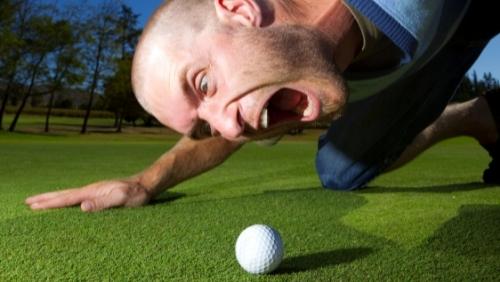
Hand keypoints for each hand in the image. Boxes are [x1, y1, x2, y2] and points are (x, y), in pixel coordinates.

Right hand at [25, 179, 151, 211]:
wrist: (146, 184)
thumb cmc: (135, 194)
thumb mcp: (121, 199)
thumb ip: (103, 203)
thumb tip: (82, 207)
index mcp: (92, 192)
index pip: (67, 199)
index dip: (50, 203)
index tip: (33, 206)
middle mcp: (91, 190)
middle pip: (64, 194)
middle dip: (46, 198)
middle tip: (28, 201)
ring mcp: (94, 191)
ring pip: (69, 195)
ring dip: (54, 198)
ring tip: (41, 201)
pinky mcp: (99, 194)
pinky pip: (77, 197)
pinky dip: (66, 199)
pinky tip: (66, 202)